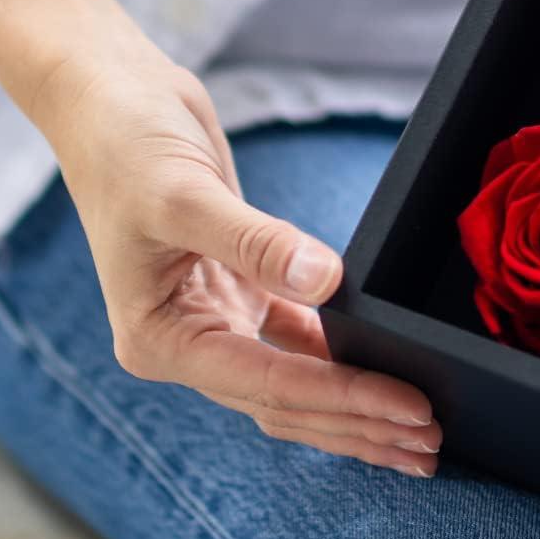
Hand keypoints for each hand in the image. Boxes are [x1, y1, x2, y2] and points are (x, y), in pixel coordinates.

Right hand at [0, 0, 439, 474]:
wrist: (107, 95)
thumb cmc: (125, 144)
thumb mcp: (185, 193)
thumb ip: (257, 242)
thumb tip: (328, 283)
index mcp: (158, 340)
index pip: (268, 386)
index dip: (344, 399)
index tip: (409, 408)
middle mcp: (185, 342)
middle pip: (286, 404)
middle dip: (358, 425)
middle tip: (432, 443)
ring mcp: (214, 318)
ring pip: (297, 382)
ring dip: (356, 404)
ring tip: (422, 429)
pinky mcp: (241, 288)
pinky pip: (299, 341)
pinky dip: (342, 357)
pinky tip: (389, 367)